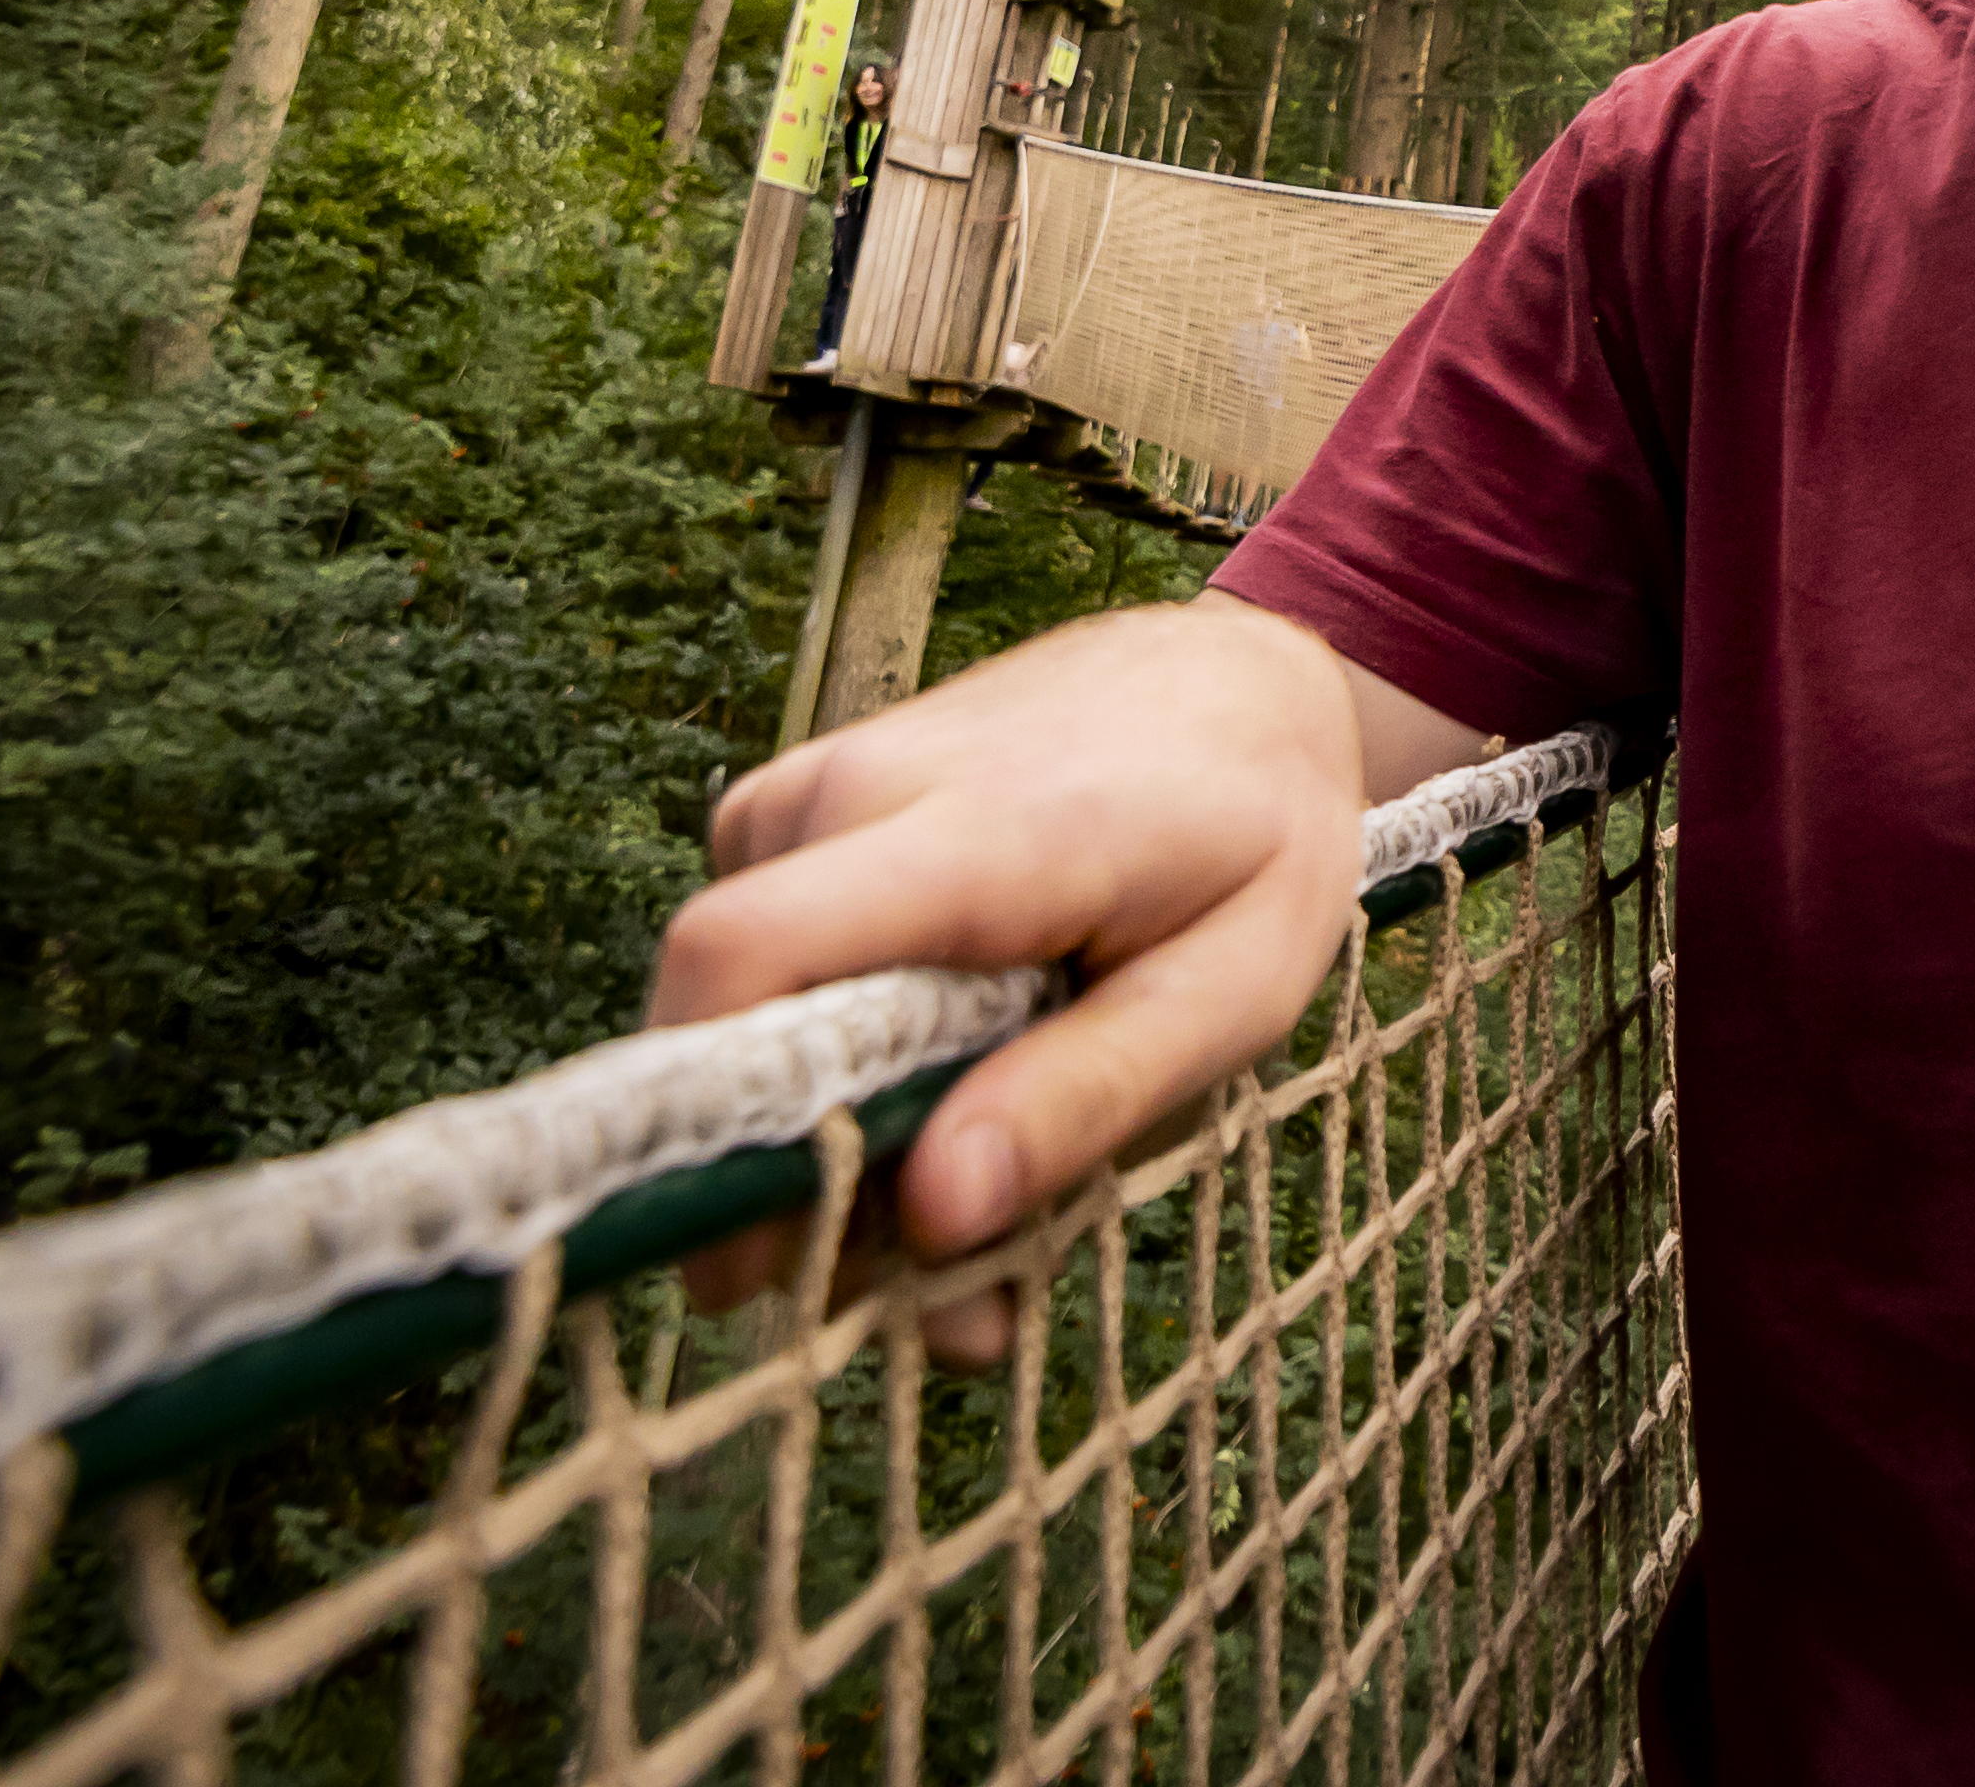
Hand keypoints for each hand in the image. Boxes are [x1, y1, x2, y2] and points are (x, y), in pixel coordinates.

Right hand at [649, 595, 1367, 1329]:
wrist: (1239, 685)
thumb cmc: (1256, 840)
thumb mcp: (1237, 990)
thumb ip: (1087, 1096)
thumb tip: (935, 1213)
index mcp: (980, 831)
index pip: (744, 951)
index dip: (718, 1119)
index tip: (763, 1266)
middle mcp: (858, 791)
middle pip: (732, 1021)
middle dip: (810, 1181)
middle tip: (952, 1289)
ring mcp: (814, 789)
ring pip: (749, 1014)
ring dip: (843, 1128)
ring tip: (989, 1178)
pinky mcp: (796, 811)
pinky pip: (772, 971)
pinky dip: (844, 1053)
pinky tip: (955, 1080)